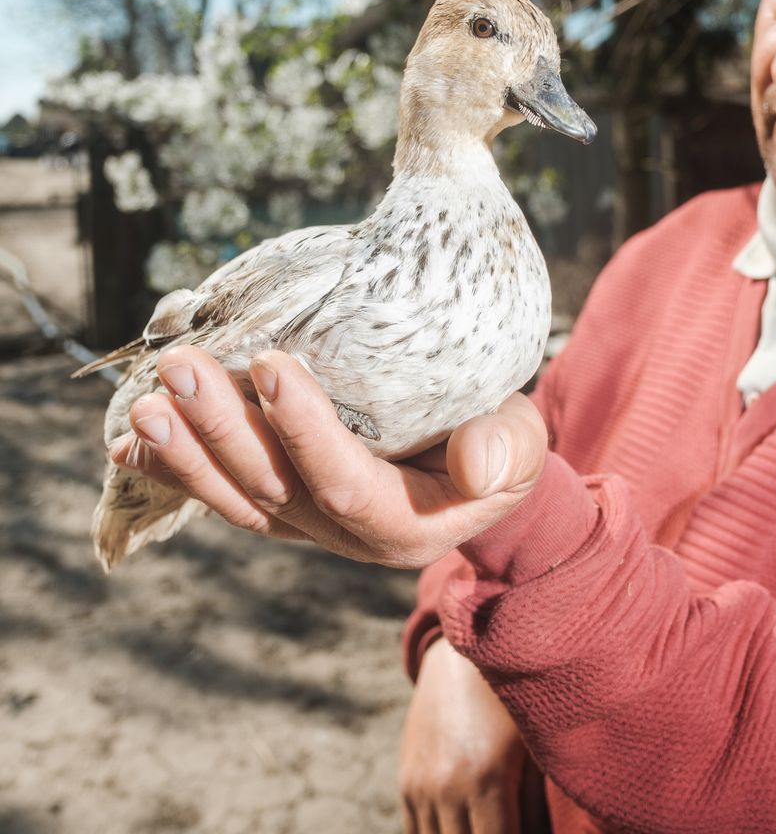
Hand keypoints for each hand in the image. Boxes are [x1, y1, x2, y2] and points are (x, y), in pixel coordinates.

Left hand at [111, 346, 547, 568]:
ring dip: (185, 451)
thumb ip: (506, 453)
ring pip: (235, 497)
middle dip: (221, 430)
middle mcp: (344, 535)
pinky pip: (222, 494)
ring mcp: (305, 524)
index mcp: (405, 524)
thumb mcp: (519, 447)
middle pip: (272, 489)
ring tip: (144, 404)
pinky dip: (174, 468)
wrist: (474, 479)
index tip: (270, 364)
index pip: (344, 482)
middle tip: (179, 369)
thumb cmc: (499, 448)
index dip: (303, 430)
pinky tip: (131, 441)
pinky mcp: (281, 506)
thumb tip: (479, 464)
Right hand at [400, 637, 544, 833]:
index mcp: (487, 780)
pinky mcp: (406, 781)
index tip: (525, 830)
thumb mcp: (533, 748)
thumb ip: (539, 808)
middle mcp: (447, 788)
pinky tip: (461, 825)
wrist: (459, 658)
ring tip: (485, 821)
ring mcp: (421, 787)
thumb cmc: (509, 701)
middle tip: (502, 822)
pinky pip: (415, 833)